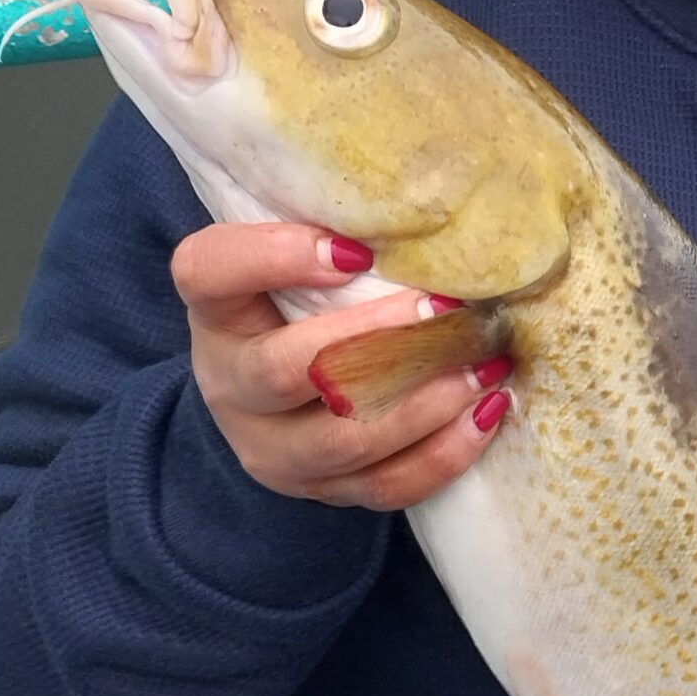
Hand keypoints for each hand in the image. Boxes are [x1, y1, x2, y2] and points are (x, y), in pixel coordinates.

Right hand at [174, 221, 514, 511]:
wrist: (276, 400)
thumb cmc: (301, 304)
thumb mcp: (295, 264)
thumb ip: (333, 234)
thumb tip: (434, 202)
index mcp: (215, 312)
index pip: (208, 272)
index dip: (275, 258)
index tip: (355, 252)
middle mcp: (228, 385)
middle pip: (287, 371)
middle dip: (379, 341)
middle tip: (448, 311)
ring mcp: (271, 450)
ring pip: (343, 438)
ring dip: (425, 400)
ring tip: (486, 364)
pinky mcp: (321, 492)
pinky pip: (384, 486)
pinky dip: (444, 453)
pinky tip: (488, 412)